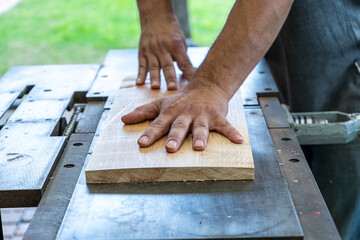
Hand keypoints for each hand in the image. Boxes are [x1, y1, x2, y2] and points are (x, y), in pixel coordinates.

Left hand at [121, 82, 243, 152]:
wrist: (206, 85)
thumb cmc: (181, 99)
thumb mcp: (161, 104)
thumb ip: (143, 112)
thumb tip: (123, 119)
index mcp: (171, 112)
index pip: (159, 124)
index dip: (150, 133)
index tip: (142, 143)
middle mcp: (186, 114)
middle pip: (179, 127)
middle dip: (175, 138)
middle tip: (170, 149)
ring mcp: (202, 115)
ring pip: (201, 127)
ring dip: (201, 137)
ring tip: (200, 147)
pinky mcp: (217, 116)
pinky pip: (225, 125)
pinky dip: (232, 133)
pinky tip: (239, 141)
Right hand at [136, 13, 195, 89]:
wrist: (156, 17)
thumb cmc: (172, 33)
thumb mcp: (181, 43)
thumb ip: (184, 59)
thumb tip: (191, 74)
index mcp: (176, 45)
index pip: (184, 62)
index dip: (188, 73)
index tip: (192, 84)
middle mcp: (163, 47)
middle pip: (167, 65)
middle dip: (170, 77)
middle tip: (172, 88)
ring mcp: (151, 50)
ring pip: (153, 66)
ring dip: (154, 77)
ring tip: (155, 87)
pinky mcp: (142, 52)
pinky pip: (141, 65)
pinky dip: (140, 74)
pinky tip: (139, 83)